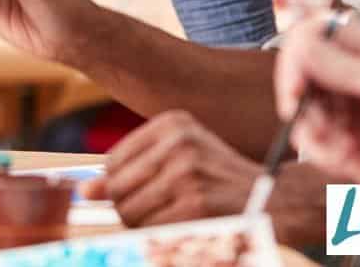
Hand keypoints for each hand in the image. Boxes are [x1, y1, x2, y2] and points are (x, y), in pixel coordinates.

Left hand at [81, 110, 260, 225]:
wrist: (275, 199)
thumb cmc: (220, 179)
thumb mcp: (181, 156)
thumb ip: (132, 168)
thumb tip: (84, 189)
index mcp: (172, 123)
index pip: (113, 161)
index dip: (116, 187)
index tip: (135, 196)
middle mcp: (178, 142)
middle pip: (117, 188)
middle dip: (127, 209)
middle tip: (157, 212)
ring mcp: (186, 173)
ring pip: (130, 212)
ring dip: (142, 226)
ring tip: (171, 218)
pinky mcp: (196, 205)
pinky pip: (152, 230)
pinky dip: (158, 236)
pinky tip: (180, 228)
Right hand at [274, 18, 359, 183]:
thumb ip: (344, 68)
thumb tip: (301, 46)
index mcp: (358, 45)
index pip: (307, 33)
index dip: (295, 57)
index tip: (297, 88)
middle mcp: (340, 67)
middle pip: (294, 70)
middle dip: (302, 103)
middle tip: (320, 128)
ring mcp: (333, 98)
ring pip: (296, 106)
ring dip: (315, 132)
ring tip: (347, 146)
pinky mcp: (329, 128)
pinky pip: (305, 136)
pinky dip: (321, 152)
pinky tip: (348, 155)